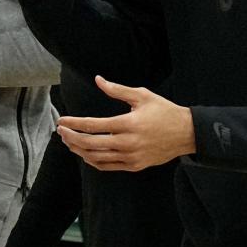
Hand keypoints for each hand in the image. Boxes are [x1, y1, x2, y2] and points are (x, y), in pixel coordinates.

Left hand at [56, 77, 194, 171]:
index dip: (74, 123)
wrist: (186, 133)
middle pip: (90, 144)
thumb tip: (98, 80)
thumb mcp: (142, 95)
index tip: (62, 120)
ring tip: (69, 141)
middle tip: (61, 131)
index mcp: (128, 124)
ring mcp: (130, 157)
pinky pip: (107, 166)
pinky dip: (93, 161)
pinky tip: (85, 153)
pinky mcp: (134, 166)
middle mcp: (127, 143)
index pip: (93, 125)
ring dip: (79, 150)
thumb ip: (117, 89)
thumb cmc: (164, 112)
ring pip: (96, 158)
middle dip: (71, 138)